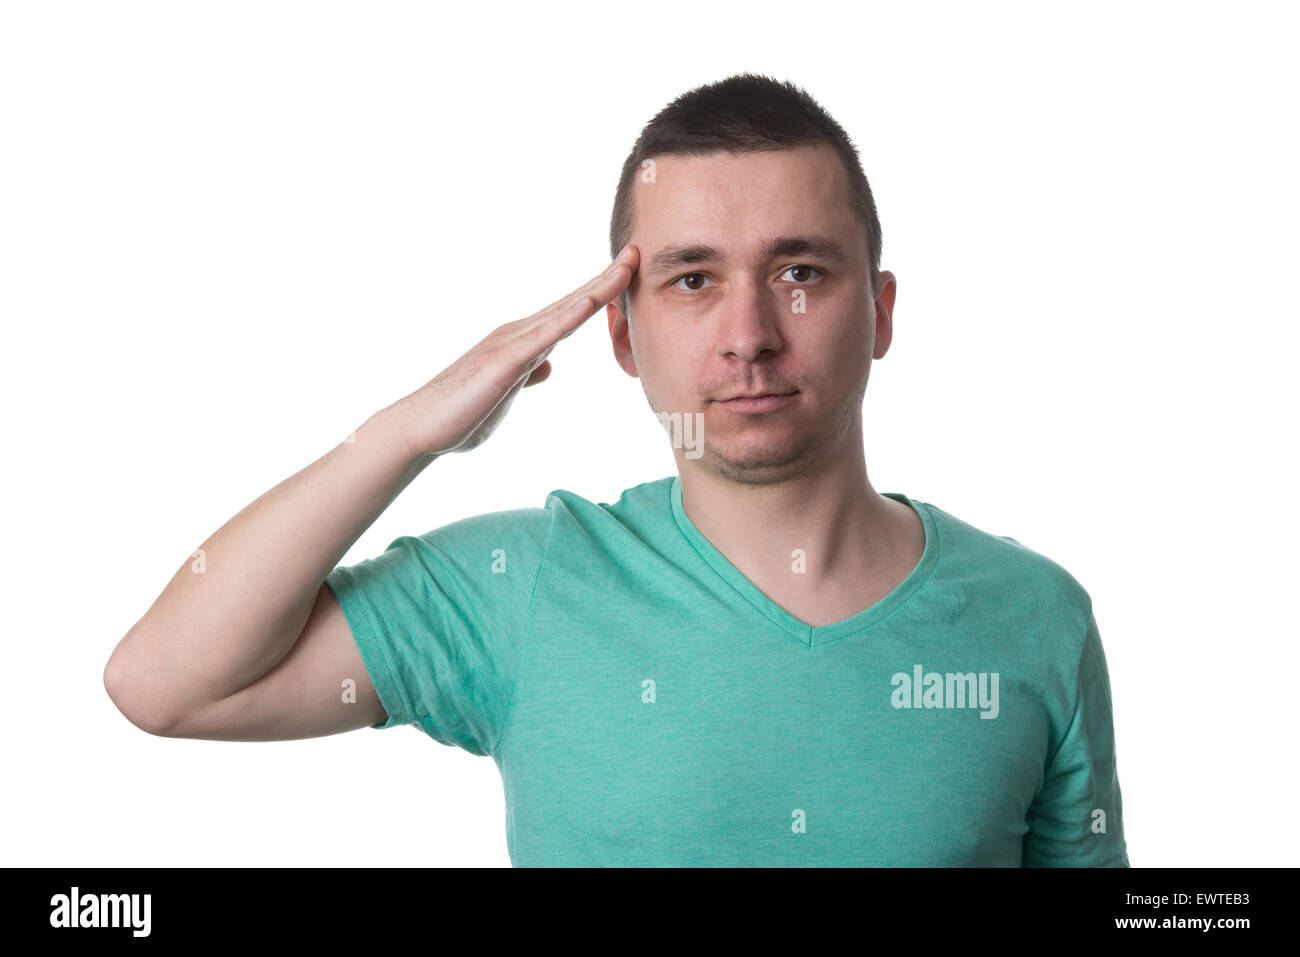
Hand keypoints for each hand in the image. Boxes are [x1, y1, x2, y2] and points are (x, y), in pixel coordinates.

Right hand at [396, 245, 638, 457]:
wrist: (420, 430)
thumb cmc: (460, 414)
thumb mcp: (506, 392)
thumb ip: (526, 375)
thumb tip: (547, 366)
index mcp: (523, 342)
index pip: (570, 312)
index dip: (601, 292)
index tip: (629, 272)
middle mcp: (517, 334)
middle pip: (572, 302)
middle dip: (607, 278)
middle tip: (638, 252)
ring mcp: (510, 345)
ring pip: (564, 312)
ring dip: (597, 288)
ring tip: (626, 265)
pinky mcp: (503, 363)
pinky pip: (542, 337)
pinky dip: (568, 318)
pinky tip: (590, 302)